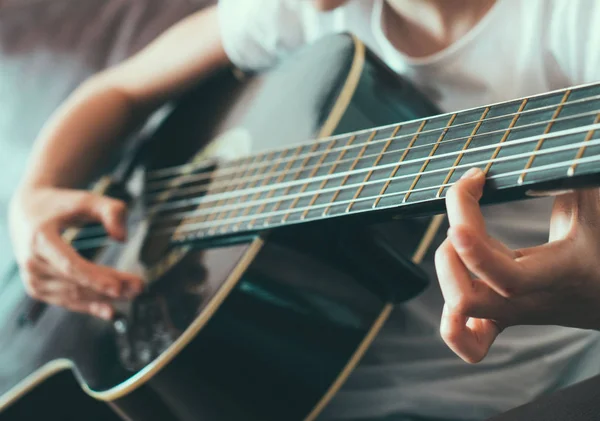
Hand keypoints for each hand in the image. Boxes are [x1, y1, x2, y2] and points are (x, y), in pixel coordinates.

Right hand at [9, 187, 143, 319]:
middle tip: (139, 287)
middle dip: (110, 288)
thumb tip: (122, 237)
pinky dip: (90, 306)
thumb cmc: (59, 205)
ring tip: (133, 294)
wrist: (28, 213)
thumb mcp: (86, 199)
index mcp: (40, 239)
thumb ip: (110, 211)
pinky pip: (67, 301)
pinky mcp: (38, 289)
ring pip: (74, 295)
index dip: (95, 278)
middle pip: (77, 283)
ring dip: (105, 298)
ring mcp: (34, 279)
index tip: (119, 287)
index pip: (71, 266)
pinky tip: (110, 310)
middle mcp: (33, 262)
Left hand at [435, 168, 599, 362]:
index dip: (473, 246)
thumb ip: (568, 177)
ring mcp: (513, 314)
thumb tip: (547, 150)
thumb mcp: (593, 204)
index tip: (471, 187)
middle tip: (463, 222)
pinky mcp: (504, 317)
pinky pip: (470, 340)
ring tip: (459, 246)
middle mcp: (529, 301)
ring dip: (446, 278)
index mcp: (557, 275)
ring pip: (459, 321)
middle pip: (467, 300)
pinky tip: (456, 289)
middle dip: (450, 255)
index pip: (503, 275)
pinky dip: (452, 323)